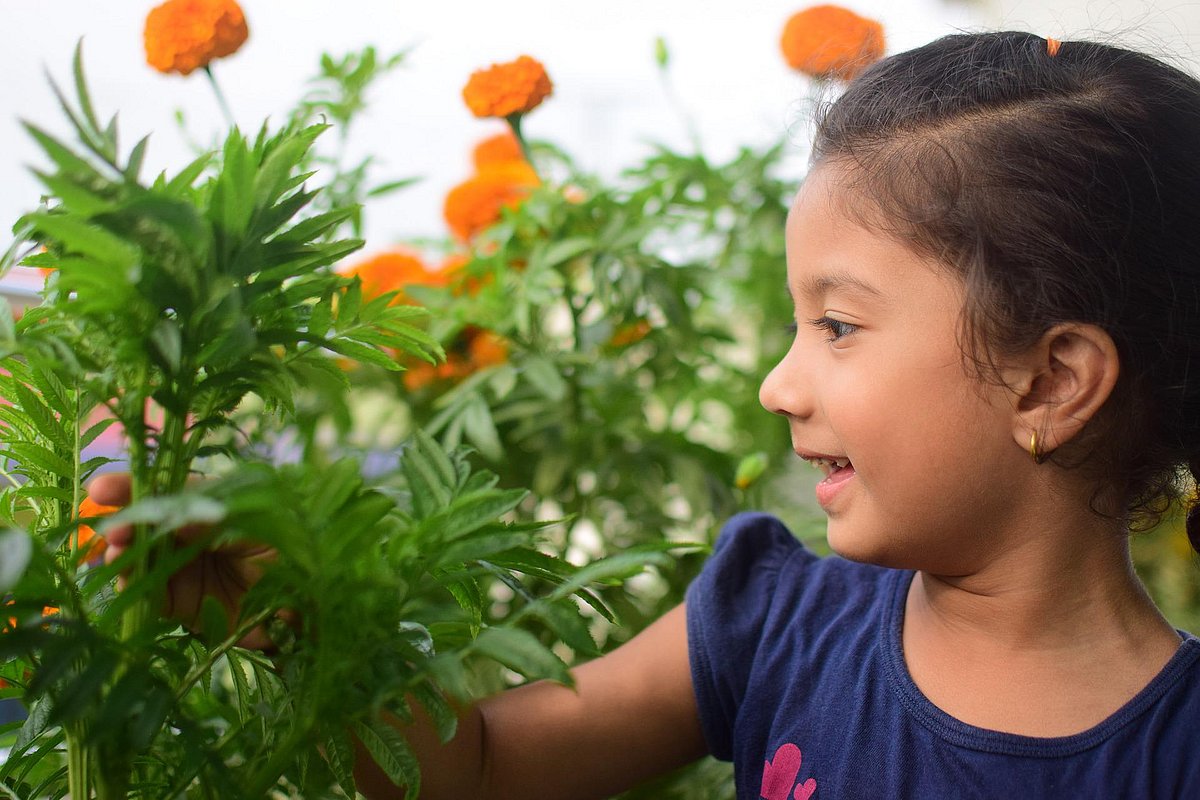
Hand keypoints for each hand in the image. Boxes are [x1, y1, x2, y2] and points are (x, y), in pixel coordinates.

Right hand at [87, 472, 281, 649]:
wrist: (314, 608)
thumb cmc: (298, 553)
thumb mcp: (261, 525)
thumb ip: (216, 518)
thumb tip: (172, 516)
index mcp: (215, 506)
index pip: (170, 493)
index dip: (137, 489)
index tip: (102, 490)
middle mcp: (193, 535)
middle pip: (148, 524)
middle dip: (125, 521)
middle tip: (110, 525)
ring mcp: (184, 569)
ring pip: (140, 557)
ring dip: (124, 552)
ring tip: (118, 548)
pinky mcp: (180, 606)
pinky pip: (147, 595)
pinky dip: (132, 585)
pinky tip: (125, 575)